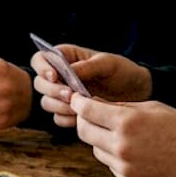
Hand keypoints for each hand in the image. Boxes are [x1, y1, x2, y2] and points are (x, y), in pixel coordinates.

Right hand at [31, 44, 151, 127]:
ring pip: (46, 102)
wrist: (135, 92)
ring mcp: (62, 95)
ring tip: (79, 108)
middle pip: (40, 83)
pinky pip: (58, 118)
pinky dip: (67, 119)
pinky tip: (82, 117)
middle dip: (53, 91)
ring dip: (59, 106)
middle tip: (71, 95)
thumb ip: (88, 66)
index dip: (42, 68)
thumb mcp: (108, 63)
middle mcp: (59, 77)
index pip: (40, 59)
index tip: (55, 76)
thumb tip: (68, 70)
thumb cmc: (122, 71)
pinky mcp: (68, 112)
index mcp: (64, 57)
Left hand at [70, 94, 175, 176]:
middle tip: (91, 115)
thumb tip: (95, 105)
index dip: (79, 102)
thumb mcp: (153, 107)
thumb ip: (121, 107)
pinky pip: (110, 165)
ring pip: (96, 150)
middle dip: (84, 121)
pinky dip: (115, 156)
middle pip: (83, 132)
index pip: (87, 111)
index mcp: (127, 123)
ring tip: (121, 134)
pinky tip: (134, 151)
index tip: (77, 99)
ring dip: (101, 140)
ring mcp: (123, 167)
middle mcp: (121, 146)